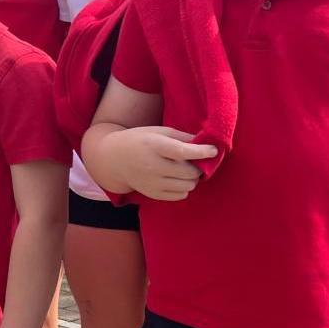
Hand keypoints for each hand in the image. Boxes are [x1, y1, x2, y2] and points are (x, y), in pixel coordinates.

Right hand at [100, 126, 216, 200]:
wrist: (114, 159)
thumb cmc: (140, 140)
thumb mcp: (158, 132)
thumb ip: (182, 137)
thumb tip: (205, 143)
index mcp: (154, 146)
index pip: (182, 152)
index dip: (202, 152)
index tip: (214, 150)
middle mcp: (152, 166)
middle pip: (189, 172)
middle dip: (199, 167)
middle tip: (196, 161)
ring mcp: (152, 182)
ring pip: (187, 186)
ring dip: (193, 178)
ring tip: (187, 170)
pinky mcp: (152, 194)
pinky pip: (180, 195)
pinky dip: (184, 188)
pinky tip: (178, 179)